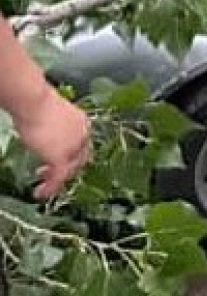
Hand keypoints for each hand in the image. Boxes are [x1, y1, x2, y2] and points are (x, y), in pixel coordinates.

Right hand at [13, 85, 90, 199]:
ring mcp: (74, 147)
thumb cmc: (36, 102)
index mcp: (82, 123)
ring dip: (56, 180)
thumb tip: (44, 134)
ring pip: (70, 170)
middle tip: (46, 174)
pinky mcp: (62, 157)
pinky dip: (51, 187)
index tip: (55, 159)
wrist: (34, 102)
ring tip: (42, 186)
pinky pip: (59, 177)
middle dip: (65, 169)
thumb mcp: (51, 115)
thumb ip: (54, 127)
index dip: (71, 155)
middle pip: (79, 159)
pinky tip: (41, 193)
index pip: (82, 145)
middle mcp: (82, 135)